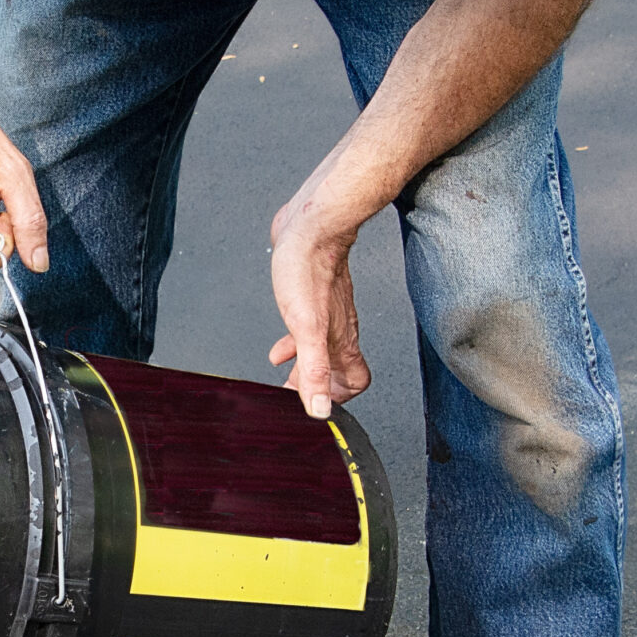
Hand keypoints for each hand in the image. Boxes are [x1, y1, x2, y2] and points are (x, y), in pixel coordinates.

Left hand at [266, 192, 373, 419]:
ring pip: (321, 348)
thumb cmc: (308, 270)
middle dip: (314, 384)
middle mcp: (338, 328)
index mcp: (341, 340)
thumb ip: (313, 371)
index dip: (338, 396)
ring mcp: (327, 312)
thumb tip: (320, 410)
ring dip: (303, 363)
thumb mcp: (306, 329)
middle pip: (335, 368)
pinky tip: (280, 340)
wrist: (309, 226)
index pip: (355, 380)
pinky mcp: (313, 297)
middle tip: (291, 393)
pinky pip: (308, 328)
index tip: (314, 401)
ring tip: (283, 371)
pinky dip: (294, 341)